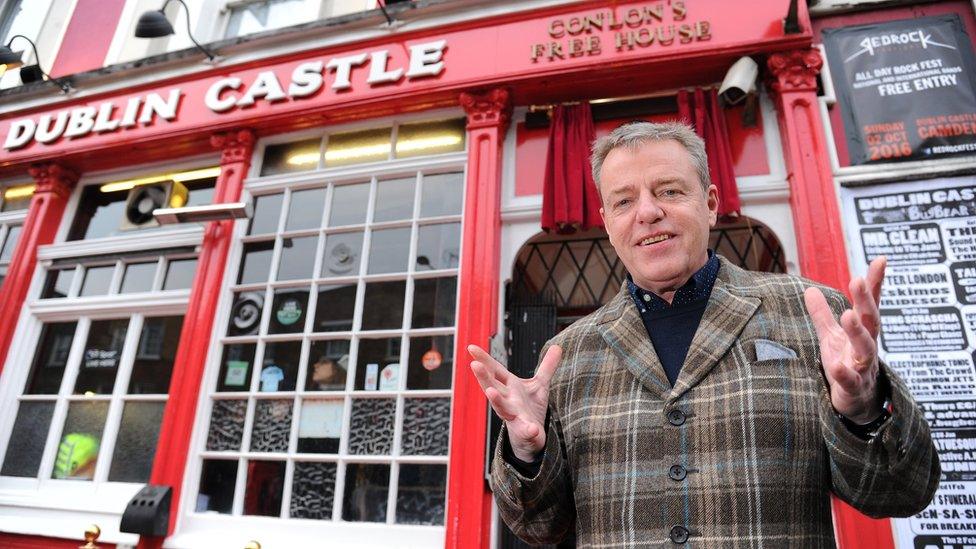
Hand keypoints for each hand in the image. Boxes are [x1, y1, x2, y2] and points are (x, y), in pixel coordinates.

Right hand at [468, 344, 561, 461]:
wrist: (530, 438)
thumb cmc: (530, 409)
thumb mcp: (540, 385)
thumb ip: (547, 367)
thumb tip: (556, 346)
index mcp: (510, 387)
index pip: (495, 370)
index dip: (484, 359)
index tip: (471, 347)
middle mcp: (507, 400)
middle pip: (492, 386)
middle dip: (484, 377)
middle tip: (474, 365)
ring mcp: (514, 416)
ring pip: (502, 408)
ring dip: (496, 400)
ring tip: (491, 392)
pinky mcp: (525, 432)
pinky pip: (526, 431)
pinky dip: (529, 430)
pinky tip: (532, 429)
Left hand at [803, 256, 886, 423]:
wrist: (855, 404)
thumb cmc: (845, 364)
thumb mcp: (831, 337)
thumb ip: (822, 315)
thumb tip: (809, 289)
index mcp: (861, 331)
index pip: (870, 304)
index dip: (875, 283)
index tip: (880, 259)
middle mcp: (866, 346)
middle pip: (870, 321)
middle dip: (865, 301)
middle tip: (857, 280)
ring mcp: (862, 367)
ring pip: (865, 349)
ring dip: (857, 332)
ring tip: (848, 315)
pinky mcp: (853, 388)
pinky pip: (849, 380)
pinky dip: (843, 373)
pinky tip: (835, 365)